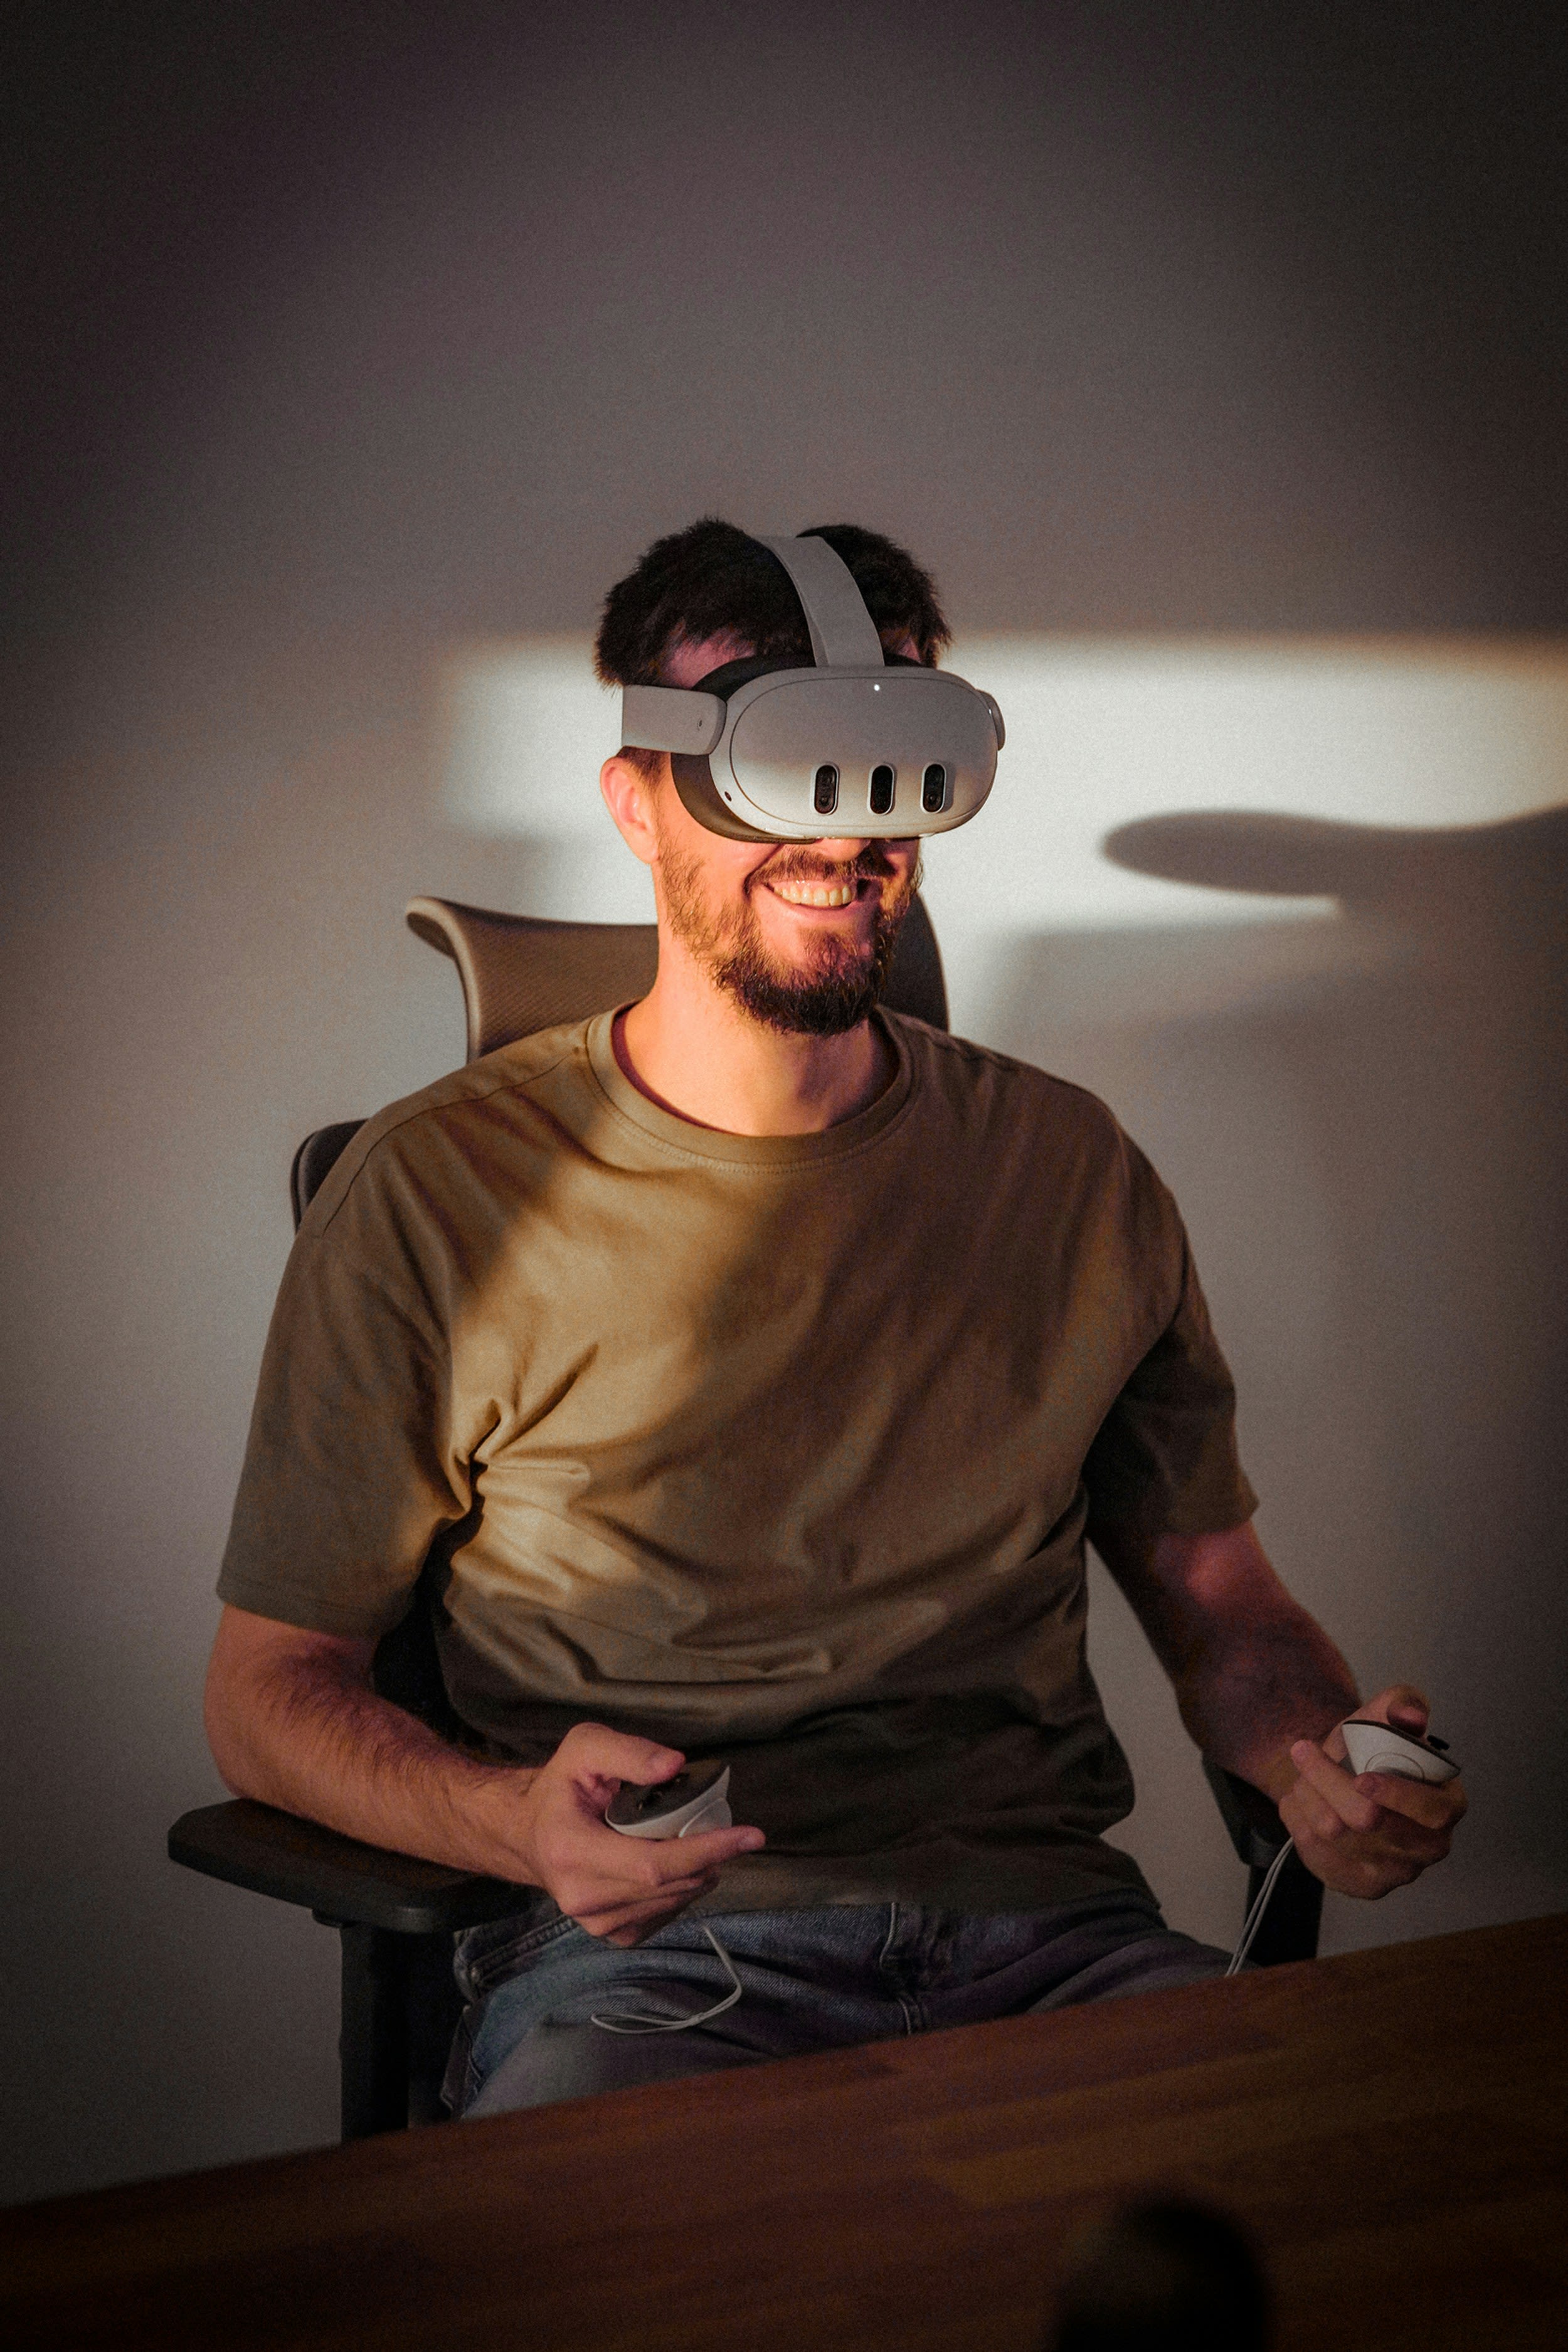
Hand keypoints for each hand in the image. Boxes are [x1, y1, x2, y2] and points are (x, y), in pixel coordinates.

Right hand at [509, 1722, 764, 1946]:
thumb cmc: (561, 1787)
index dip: (707, 1850)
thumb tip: (676, 1766)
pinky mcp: (611, 1934)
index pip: (654, 1864)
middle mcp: (581, 1897)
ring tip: (697, 1840)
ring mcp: (596, 1924)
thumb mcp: (584, 1748)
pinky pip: (665, 1914)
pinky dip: (682, 1888)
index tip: (751, 1834)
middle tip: (731, 1829)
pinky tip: (675, 1865)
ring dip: (700, 1872)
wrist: (528, 1834)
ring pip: (673, 1901)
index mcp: (571, 1851)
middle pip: (670, 1885)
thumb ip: (628, 1752)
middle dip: (712, 1857)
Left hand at [1279, 1685, 1465, 1898]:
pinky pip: (1314, 1852)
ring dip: (1307, 1794)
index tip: (1362, 1777)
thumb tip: (1411, 1715)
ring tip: (1303, 1775)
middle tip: (1304, 1751)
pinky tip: (1301, 1801)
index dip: (1396, 1795)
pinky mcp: (1362, 1885)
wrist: (1342, 1777)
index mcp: (1447, 1804)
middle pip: (1368, 1820)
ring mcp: (1396, 1872)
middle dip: (1326, 1780)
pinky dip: (1297, 1817)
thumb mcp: (1385, 1717)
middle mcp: (1429, 1846)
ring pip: (1334, 1832)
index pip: (1431, 1811)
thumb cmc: (1371, 1750)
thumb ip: (1401, 1704)